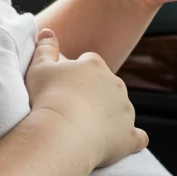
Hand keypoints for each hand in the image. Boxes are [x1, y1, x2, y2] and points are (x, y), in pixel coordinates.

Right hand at [25, 29, 147, 169]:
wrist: (61, 132)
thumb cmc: (46, 98)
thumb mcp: (38, 68)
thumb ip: (45, 48)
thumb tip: (48, 32)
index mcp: (94, 65)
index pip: (90, 62)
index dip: (78, 74)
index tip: (64, 87)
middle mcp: (116, 84)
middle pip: (108, 85)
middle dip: (95, 95)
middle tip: (73, 109)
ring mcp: (125, 111)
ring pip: (122, 109)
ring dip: (110, 117)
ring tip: (87, 130)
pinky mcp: (129, 136)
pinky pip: (137, 137)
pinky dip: (130, 139)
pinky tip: (119, 143)